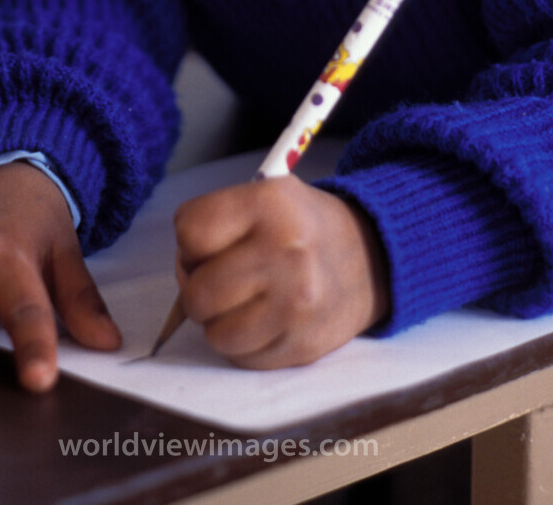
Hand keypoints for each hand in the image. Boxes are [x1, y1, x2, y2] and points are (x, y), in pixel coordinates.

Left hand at [172, 178, 387, 367]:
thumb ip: (217, 222)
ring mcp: (296, 305)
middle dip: (199, 288)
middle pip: (198, 292)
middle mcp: (286, 253)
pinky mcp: (302, 346)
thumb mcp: (265, 196)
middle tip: (222, 278)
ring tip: (244, 300)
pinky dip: (243, 343)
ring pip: (214, 333)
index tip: (207, 244)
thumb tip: (182, 271)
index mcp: (270, 204)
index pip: (190, 232)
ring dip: (220, 321)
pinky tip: (264, 319)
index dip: (190, 242)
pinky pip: (241, 358)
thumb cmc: (301, 227)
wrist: (370, 258)